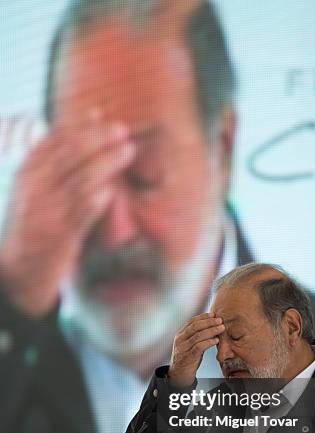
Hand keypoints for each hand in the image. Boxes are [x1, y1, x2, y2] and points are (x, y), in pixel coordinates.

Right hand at [0, 110, 135, 316]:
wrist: (19, 270)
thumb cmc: (34, 225)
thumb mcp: (34, 191)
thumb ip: (52, 165)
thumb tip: (75, 132)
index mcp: (27, 174)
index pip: (52, 141)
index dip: (79, 126)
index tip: (100, 114)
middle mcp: (34, 189)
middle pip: (69, 155)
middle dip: (98, 138)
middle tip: (122, 131)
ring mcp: (47, 213)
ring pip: (79, 181)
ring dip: (107, 163)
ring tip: (128, 152)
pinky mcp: (60, 237)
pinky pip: (80, 215)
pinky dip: (96, 201)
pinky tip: (111, 191)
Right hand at [168, 313, 224, 385]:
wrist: (179, 374)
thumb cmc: (188, 358)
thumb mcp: (190, 344)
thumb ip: (198, 335)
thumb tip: (212, 326)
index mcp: (180, 334)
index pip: (192, 321)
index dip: (204, 317)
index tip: (214, 314)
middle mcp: (180, 339)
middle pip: (195, 326)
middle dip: (209, 322)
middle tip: (220, 320)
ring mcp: (183, 348)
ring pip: (198, 335)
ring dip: (212, 331)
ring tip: (221, 328)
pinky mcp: (188, 356)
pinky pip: (199, 347)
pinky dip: (209, 342)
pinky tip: (216, 340)